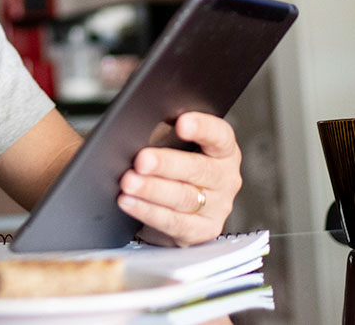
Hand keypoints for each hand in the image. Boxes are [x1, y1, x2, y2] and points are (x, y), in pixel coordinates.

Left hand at [116, 112, 241, 245]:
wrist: (173, 208)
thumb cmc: (172, 169)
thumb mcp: (171, 146)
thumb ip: (164, 134)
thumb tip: (140, 127)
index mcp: (223, 151)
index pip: (219, 135)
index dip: (202, 128)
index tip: (181, 123)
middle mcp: (225, 178)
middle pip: (198, 169)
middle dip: (166, 164)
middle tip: (142, 160)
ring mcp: (217, 207)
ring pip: (184, 197)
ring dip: (152, 189)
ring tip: (129, 182)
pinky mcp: (201, 231)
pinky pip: (173, 222)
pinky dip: (148, 212)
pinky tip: (129, 202)